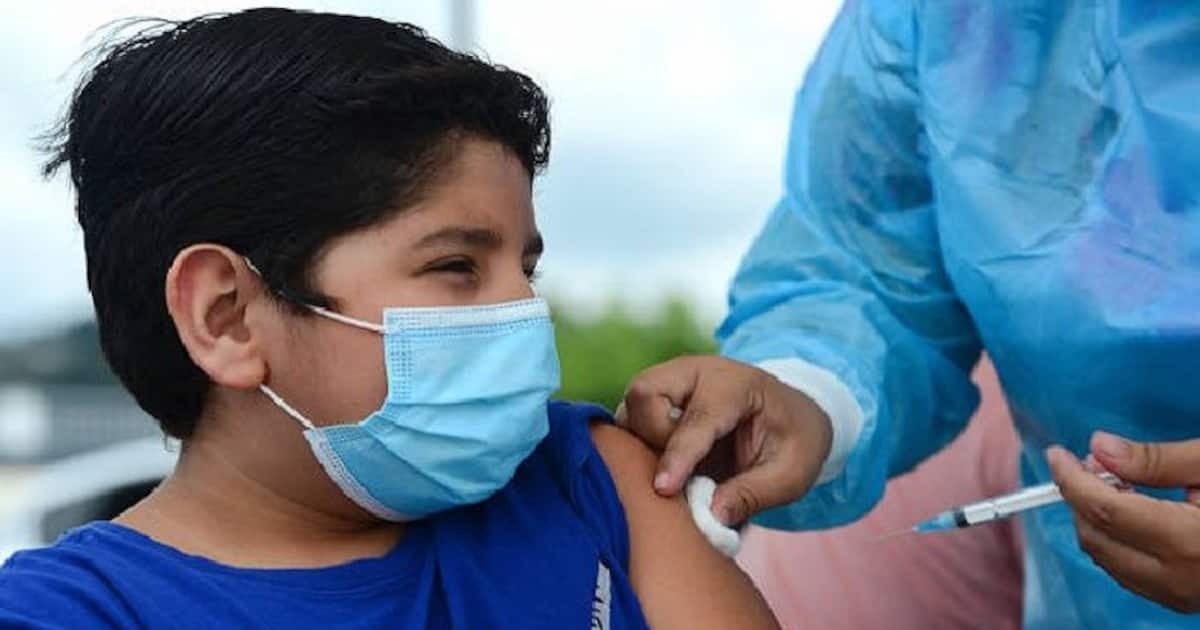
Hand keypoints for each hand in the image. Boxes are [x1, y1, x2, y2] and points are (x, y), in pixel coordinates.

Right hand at [614, 355, 832, 526]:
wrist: (792, 414)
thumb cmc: (794, 440)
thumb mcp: (792, 473)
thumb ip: (754, 493)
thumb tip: (712, 515)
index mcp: (736, 384)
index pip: (697, 418)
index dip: (678, 455)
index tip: (663, 489)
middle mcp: (695, 372)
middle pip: (645, 393)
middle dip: (653, 438)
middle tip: (680, 473)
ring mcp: (671, 381)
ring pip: (629, 405)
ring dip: (641, 442)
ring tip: (675, 471)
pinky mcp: (656, 399)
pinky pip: (628, 419)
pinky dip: (637, 444)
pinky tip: (664, 466)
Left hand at [1046, 432, 1199, 612]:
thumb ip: (1157, 460)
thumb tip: (1099, 447)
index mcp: (1188, 541)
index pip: (1102, 507)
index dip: (1071, 477)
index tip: (1059, 453)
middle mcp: (1179, 579)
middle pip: (1096, 537)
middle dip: (1082, 497)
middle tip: (1096, 462)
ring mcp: (1183, 597)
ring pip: (1107, 560)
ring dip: (1098, 520)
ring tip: (1120, 483)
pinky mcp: (1187, 601)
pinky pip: (1130, 574)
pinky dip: (1118, 542)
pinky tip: (1135, 513)